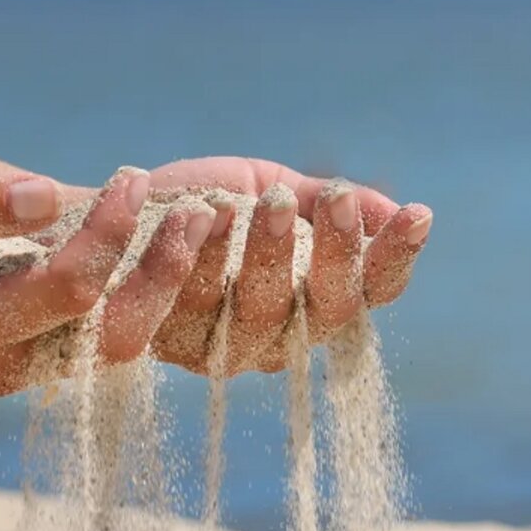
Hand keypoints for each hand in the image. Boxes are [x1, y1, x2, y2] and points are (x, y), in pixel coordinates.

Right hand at [0, 164, 211, 394]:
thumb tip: (48, 196)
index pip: (66, 290)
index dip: (110, 234)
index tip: (133, 177)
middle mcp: (6, 366)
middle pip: (113, 335)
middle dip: (164, 273)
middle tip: (202, 212)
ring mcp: (31, 368)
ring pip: (124, 342)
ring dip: (168, 284)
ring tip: (202, 221)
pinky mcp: (50, 354)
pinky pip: (115, 332)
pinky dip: (151, 291)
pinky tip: (178, 243)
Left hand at [124, 157, 431, 374]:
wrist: (113, 210)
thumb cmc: (200, 200)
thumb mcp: (267, 184)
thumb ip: (323, 201)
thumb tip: (395, 211)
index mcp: (314, 297)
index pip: (372, 290)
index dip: (396, 258)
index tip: (418, 215)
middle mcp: (280, 334)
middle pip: (328, 311)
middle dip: (336, 255)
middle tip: (334, 200)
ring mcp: (225, 345)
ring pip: (263, 315)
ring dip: (270, 257)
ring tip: (266, 202)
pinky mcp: (168, 342)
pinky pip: (191, 306)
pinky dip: (199, 257)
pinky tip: (203, 211)